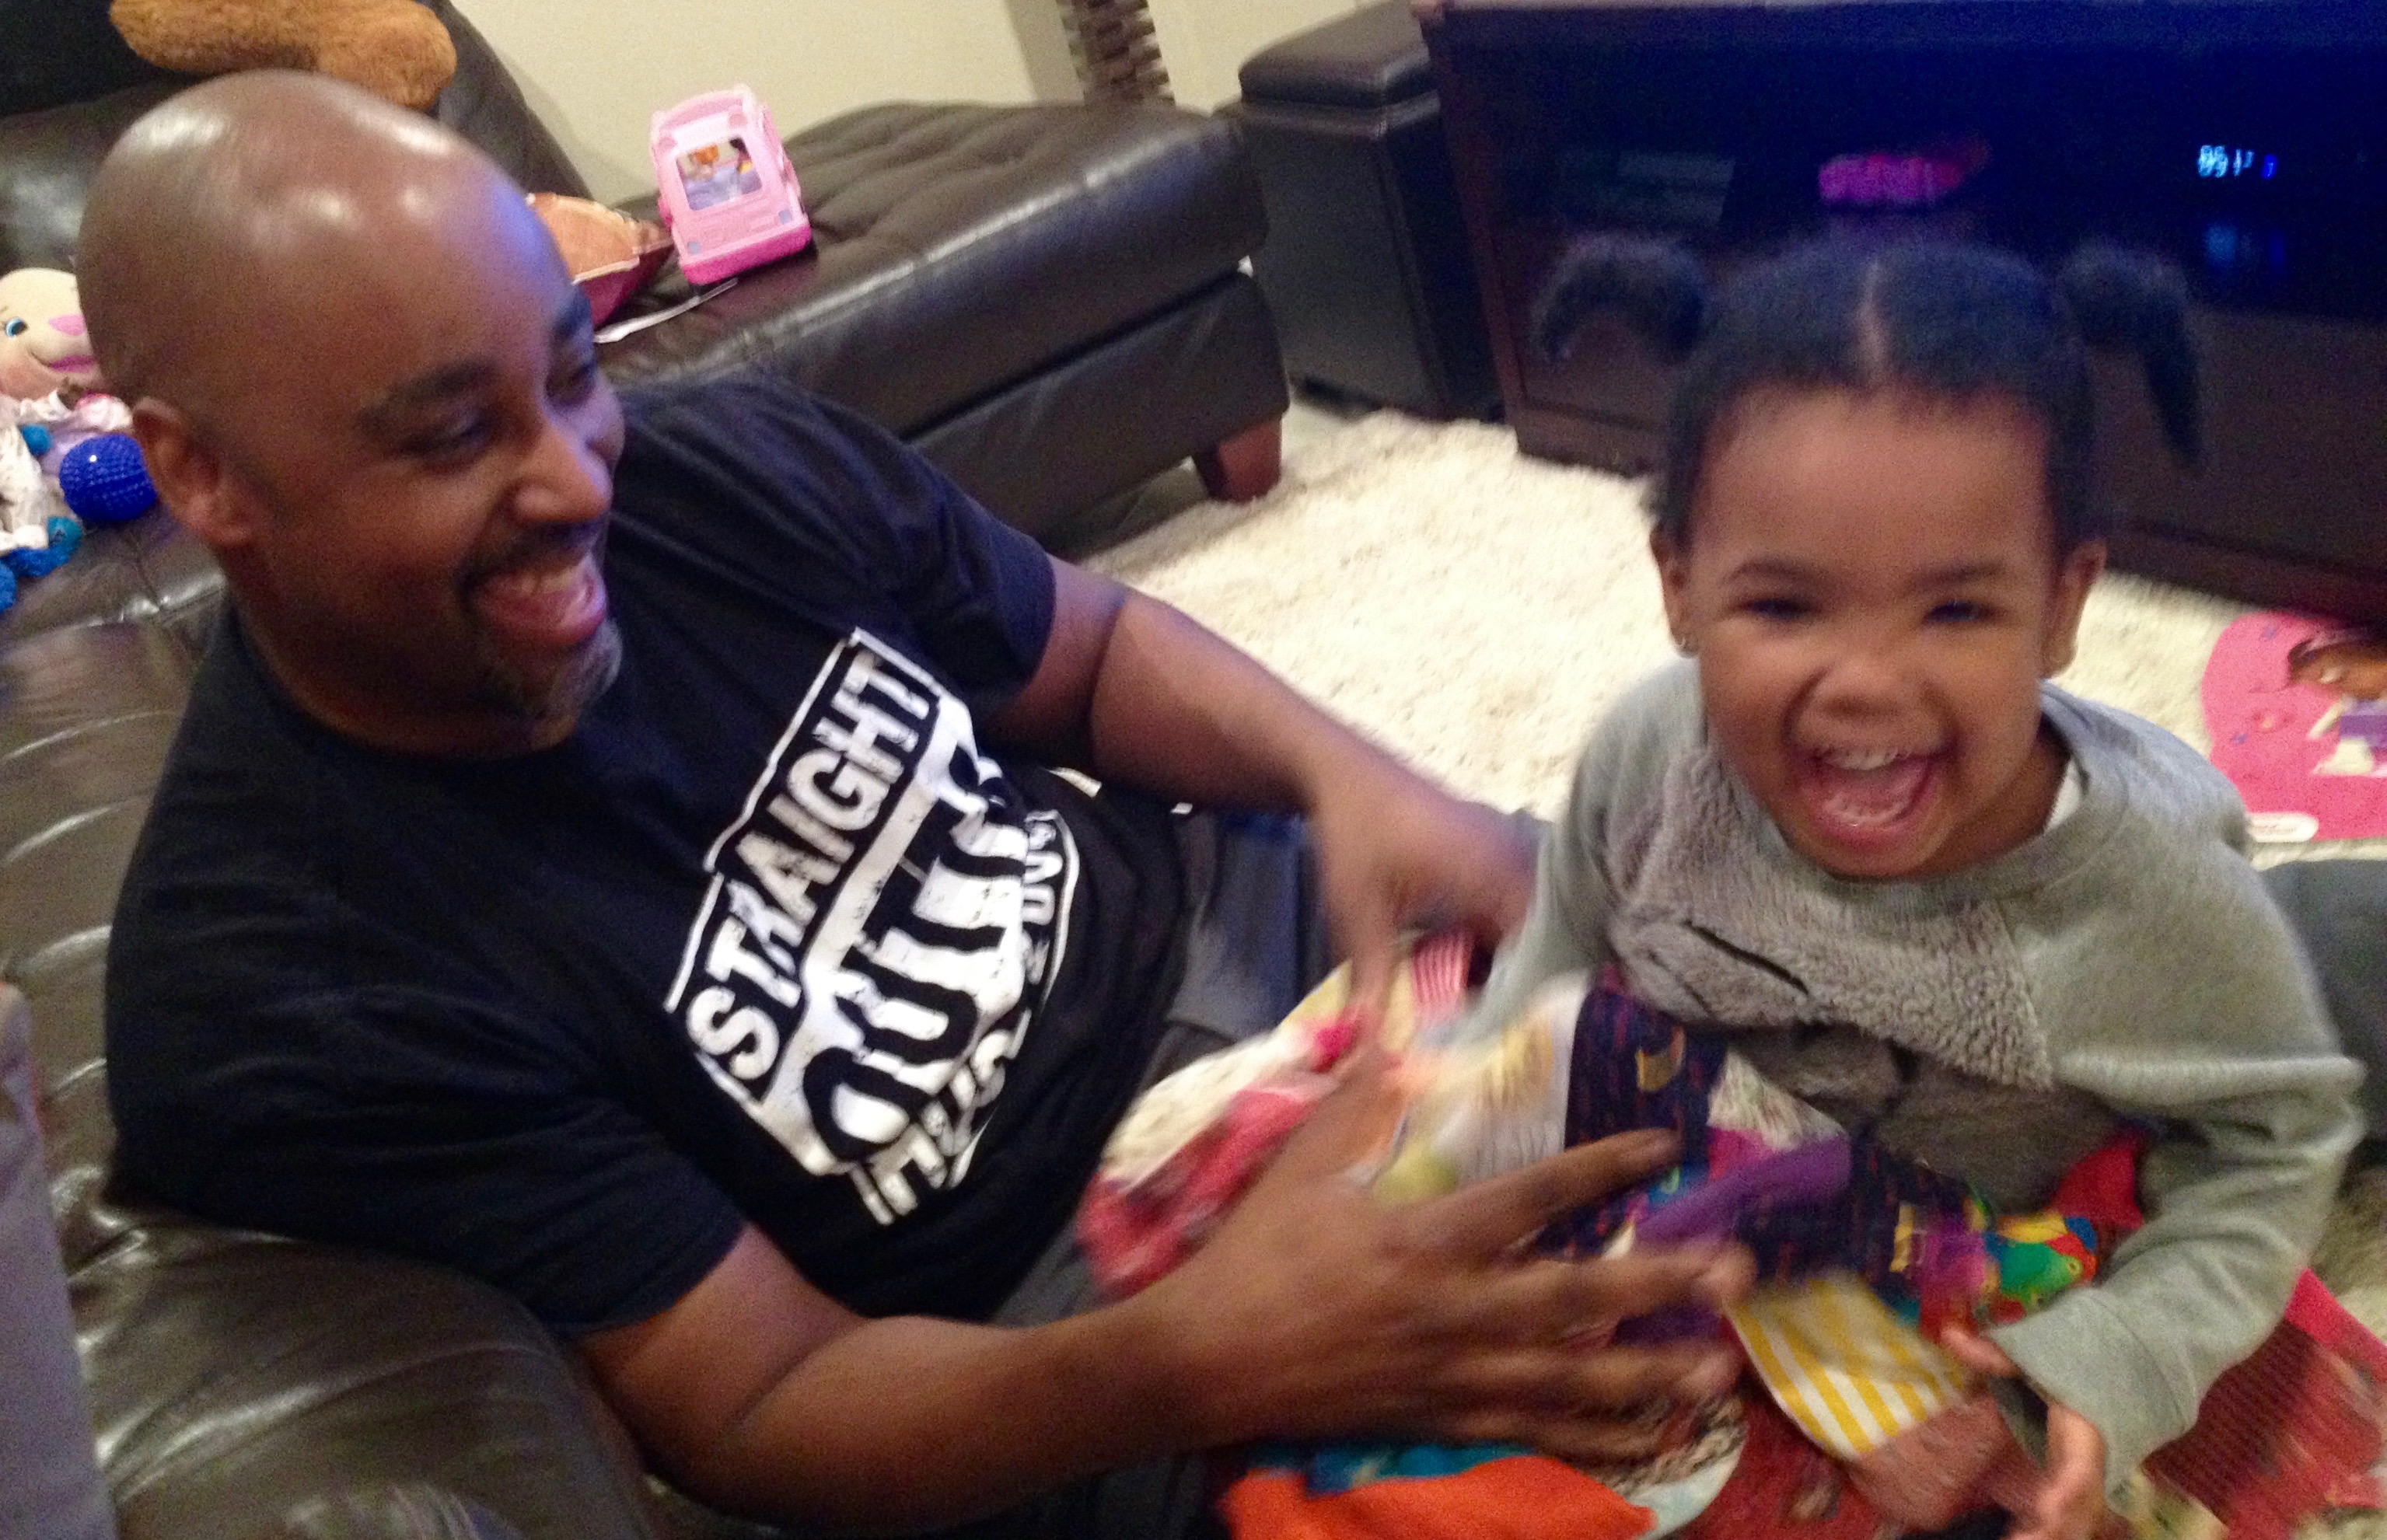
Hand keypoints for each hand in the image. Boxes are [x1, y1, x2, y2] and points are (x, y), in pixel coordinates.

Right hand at [1136, 1051, 1753, 1461]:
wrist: (1208, 1360)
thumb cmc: (1257, 1256)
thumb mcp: (1303, 1168)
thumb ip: (1359, 1105)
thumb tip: (1394, 1039)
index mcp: (1425, 1238)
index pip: (1533, 1196)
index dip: (1603, 1167)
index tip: (1666, 1145)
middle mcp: (1455, 1310)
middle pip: (1576, 1299)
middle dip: (1661, 1286)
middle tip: (1735, 1272)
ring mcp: (1454, 1374)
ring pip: (1571, 1379)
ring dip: (1651, 1375)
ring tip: (1719, 1371)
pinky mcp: (1443, 1420)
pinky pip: (1534, 1431)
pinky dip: (1597, 1436)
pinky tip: (1651, 1435)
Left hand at [1305, 749, 1537, 1025]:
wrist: (1347, 774)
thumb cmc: (1355, 835)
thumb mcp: (1359, 915)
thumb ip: (1373, 984)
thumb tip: (1370, 1054)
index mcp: (1496, 877)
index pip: (1541, 956)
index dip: (1529, 1005)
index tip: (1502, 1046)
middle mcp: (1518, 866)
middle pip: (1540, 948)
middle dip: (1515, 994)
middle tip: (1483, 1039)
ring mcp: (1511, 860)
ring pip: (1526, 932)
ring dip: (1501, 969)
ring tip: (1466, 1012)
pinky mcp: (1497, 860)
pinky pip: (1511, 913)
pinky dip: (1491, 943)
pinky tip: (1457, 969)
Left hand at [1939, 1327, 2108, 1539]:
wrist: (2120, 1374)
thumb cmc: (2071, 1365)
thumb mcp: (2035, 1355)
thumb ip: (1994, 1354)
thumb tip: (1949, 1334)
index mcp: (2083, 1431)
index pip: (2080, 1467)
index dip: (2067, 1491)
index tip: (2047, 1510)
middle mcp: (2091, 1463)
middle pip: (2081, 1508)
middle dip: (2056, 1530)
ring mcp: (2087, 1479)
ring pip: (2078, 1520)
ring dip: (2050, 1535)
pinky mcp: (2079, 1489)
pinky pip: (2069, 1519)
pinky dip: (2047, 1532)